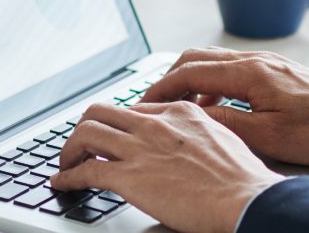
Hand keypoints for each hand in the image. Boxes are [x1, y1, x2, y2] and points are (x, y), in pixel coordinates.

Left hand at [51, 102, 283, 232]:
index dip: (117, 124)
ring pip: (85, 134)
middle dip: (85, 128)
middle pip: (101, 112)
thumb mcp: (222, 139)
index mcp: (179, 113)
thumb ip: (199, 134)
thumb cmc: (242, 179)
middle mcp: (155, 124)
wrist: (246, 198)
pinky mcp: (129, 177)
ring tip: (66, 163)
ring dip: (69, 150)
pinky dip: (67, 176)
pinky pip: (85, 171)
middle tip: (81, 145)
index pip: (133, 110)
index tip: (110, 135)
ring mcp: (139, 149)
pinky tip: (62, 183)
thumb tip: (190, 144)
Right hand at [141, 47, 308, 165]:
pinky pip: (232, 69)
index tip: (141, 104)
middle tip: (152, 103)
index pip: (189, 72)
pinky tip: (216, 107)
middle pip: (195, 58)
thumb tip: (193, 115)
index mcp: (250, 73)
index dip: (159, 88)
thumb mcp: (270, 135)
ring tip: (179, 108)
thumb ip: (227, 122)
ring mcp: (267, 63)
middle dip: (168, 79)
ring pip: (213, 62)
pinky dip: (212, 84)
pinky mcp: (277, 71)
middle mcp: (256, 60)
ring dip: (190, 81)